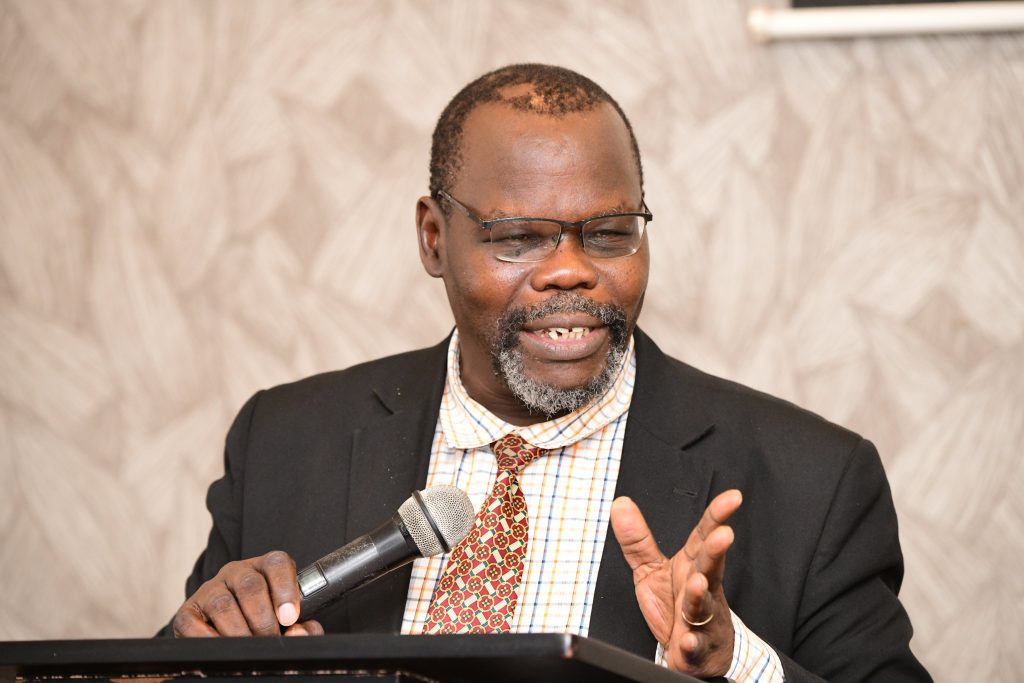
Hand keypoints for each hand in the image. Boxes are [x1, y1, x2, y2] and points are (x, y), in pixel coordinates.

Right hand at [171, 550, 323, 636]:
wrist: (226, 632)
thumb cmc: (264, 621)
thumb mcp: (287, 620)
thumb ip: (302, 626)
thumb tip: (299, 633)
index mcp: (265, 568)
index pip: (277, 563)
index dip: (285, 588)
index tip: (290, 617)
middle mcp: (236, 572)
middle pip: (250, 585)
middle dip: (263, 618)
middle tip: (270, 639)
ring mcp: (210, 589)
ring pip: (223, 604)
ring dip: (239, 631)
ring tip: (249, 646)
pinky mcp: (188, 611)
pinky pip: (193, 623)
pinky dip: (209, 639)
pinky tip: (223, 646)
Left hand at [610, 490, 741, 676]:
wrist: (694, 654)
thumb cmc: (675, 606)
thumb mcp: (651, 568)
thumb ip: (637, 539)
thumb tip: (621, 503)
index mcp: (692, 565)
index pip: (705, 536)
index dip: (718, 515)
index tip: (733, 497)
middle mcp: (702, 588)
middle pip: (710, 566)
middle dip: (716, 551)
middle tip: (723, 535)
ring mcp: (702, 619)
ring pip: (703, 605)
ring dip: (700, 595)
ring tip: (696, 582)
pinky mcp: (696, 648)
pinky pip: (694, 647)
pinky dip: (692, 644)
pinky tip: (687, 641)